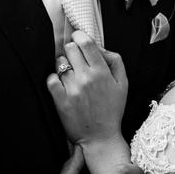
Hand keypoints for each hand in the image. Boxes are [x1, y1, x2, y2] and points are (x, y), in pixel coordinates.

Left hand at [48, 30, 128, 145]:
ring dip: (63, 64)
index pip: (86, 42)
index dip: (79, 35)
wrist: (100, 138)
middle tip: (75, 57)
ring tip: (69, 73)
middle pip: (70, 48)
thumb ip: (115, 61)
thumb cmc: (112, 110)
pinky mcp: (60, 100)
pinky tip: (61, 83)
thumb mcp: (123, 83)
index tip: (78, 37)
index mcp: (102, 71)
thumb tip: (100, 48)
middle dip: (72, 49)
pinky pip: (50, 79)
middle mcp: (86, 77)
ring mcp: (72, 89)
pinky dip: (53, 78)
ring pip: (60, 62)